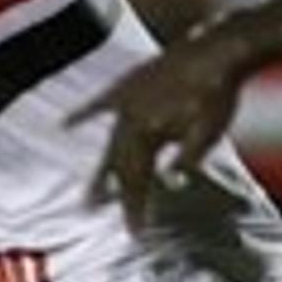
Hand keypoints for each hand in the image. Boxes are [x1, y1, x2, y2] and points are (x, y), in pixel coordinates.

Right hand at [79, 31, 247, 232]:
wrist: (216, 49)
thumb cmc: (217, 92)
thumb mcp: (207, 132)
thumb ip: (187, 157)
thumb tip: (175, 178)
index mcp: (147, 132)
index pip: (137, 180)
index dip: (135, 206)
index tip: (135, 232)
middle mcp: (129, 119)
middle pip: (119, 166)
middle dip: (114, 194)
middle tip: (99, 218)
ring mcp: (126, 101)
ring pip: (110, 143)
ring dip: (103, 170)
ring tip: (89, 194)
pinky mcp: (129, 84)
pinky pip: (100, 104)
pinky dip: (82, 115)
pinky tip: (65, 125)